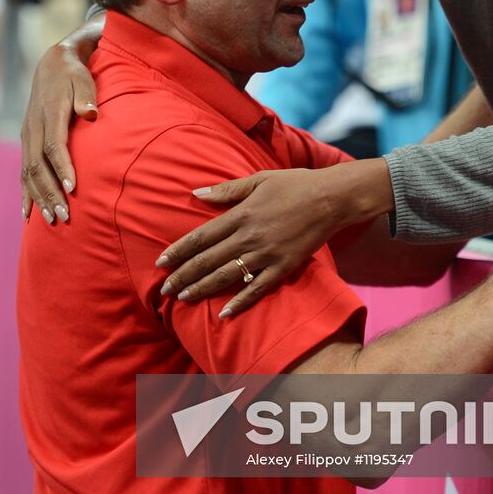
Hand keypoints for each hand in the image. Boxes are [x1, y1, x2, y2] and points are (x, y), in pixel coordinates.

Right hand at [20, 19, 103, 222]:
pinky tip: (28, 214)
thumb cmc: (75, 76)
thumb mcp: (84, 80)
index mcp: (49, 114)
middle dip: (51, 192)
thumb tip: (91, 114)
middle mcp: (34, 128)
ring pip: (28, 173)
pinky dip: (26, 193)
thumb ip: (87, 97)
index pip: (54, 145)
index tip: (73, 188)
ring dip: (40, 198)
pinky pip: (23, 172)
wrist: (53, 65)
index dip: (63, 167)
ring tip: (53, 219)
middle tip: (66, 216)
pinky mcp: (26, 142)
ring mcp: (27, 136)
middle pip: (39, 166)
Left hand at [157, 158, 392, 316]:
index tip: (161, 262)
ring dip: (203, 288)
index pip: (201, 236)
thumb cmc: (295, 184)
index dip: (179, 250)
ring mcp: (267, 254)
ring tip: (183, 299)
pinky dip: (240, 302)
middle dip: (183, 275)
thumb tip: (196, 193)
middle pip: (208, 260)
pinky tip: (224, 313)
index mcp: (241, 214)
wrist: (331, 198)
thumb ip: (227, 190)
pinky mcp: (284, 266)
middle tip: (163, 288)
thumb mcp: (259, 179)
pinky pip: (258, 288)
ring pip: (227, 276)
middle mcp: (250, 236)